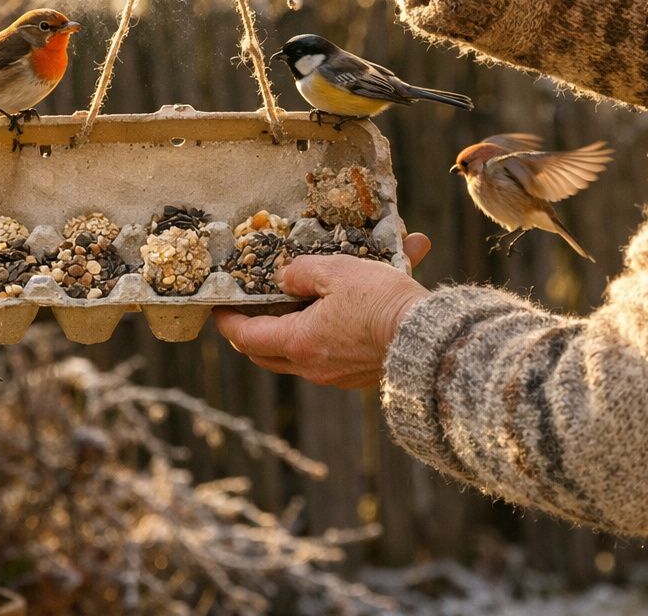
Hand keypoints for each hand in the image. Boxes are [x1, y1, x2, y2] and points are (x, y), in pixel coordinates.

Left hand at [213, 232, 432, 388]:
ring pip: (297, 356)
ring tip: (299, 304)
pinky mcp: (359, 376)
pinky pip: (329, 355)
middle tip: (248, 313)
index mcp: (298, 342)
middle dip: (251, 334)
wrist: (429, 341)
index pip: (245, 337)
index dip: (226, 323)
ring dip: (291, 332)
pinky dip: (325, 334)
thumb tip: (283, 278)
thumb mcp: (337, 271)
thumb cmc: (381, 303)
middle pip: (266, 354)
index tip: (218, 309)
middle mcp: (312, 366)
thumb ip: (301, 273)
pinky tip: (344, 310)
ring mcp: (336, 376)